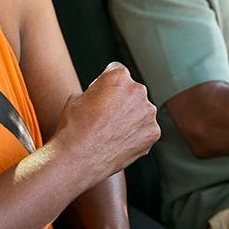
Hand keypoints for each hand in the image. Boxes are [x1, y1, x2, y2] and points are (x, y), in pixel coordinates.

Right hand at [54, 63, 160, 183]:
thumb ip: (97, 91)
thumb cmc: (74, 127)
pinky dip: (136, 135)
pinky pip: (146, 130)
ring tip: (112, 132)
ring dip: (131, 118)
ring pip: (141, 111)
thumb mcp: (77, 96)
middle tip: (106, 116)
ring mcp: (148, 113)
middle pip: (132, 91)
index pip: (117, 71)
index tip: (103, 94)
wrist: (78, 157)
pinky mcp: (153, 133)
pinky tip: (120, 141)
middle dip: (122, 101)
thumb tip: (102, 96)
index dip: (107, 84)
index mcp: (118, 76)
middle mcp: (138, 91)